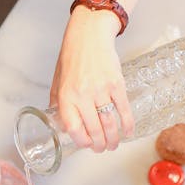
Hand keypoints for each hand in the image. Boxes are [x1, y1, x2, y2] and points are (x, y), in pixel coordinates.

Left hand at [50, 11, 133, 151]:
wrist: (89, 35)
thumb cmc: (72, 57)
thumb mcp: (57, 80)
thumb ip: (57, 102)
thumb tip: (60, 122)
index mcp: (66, 96)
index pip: (73, 128)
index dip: (82, 141)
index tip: (86, 145)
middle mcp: (83, 95)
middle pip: (94, 129)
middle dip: (99, 145)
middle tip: (102, 149)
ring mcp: (101, 90)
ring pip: (109, 123)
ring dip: (113, 138)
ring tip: (113, 144)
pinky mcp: (117, 84)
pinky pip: (124, 109)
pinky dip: (127, 124)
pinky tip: (127, 131)